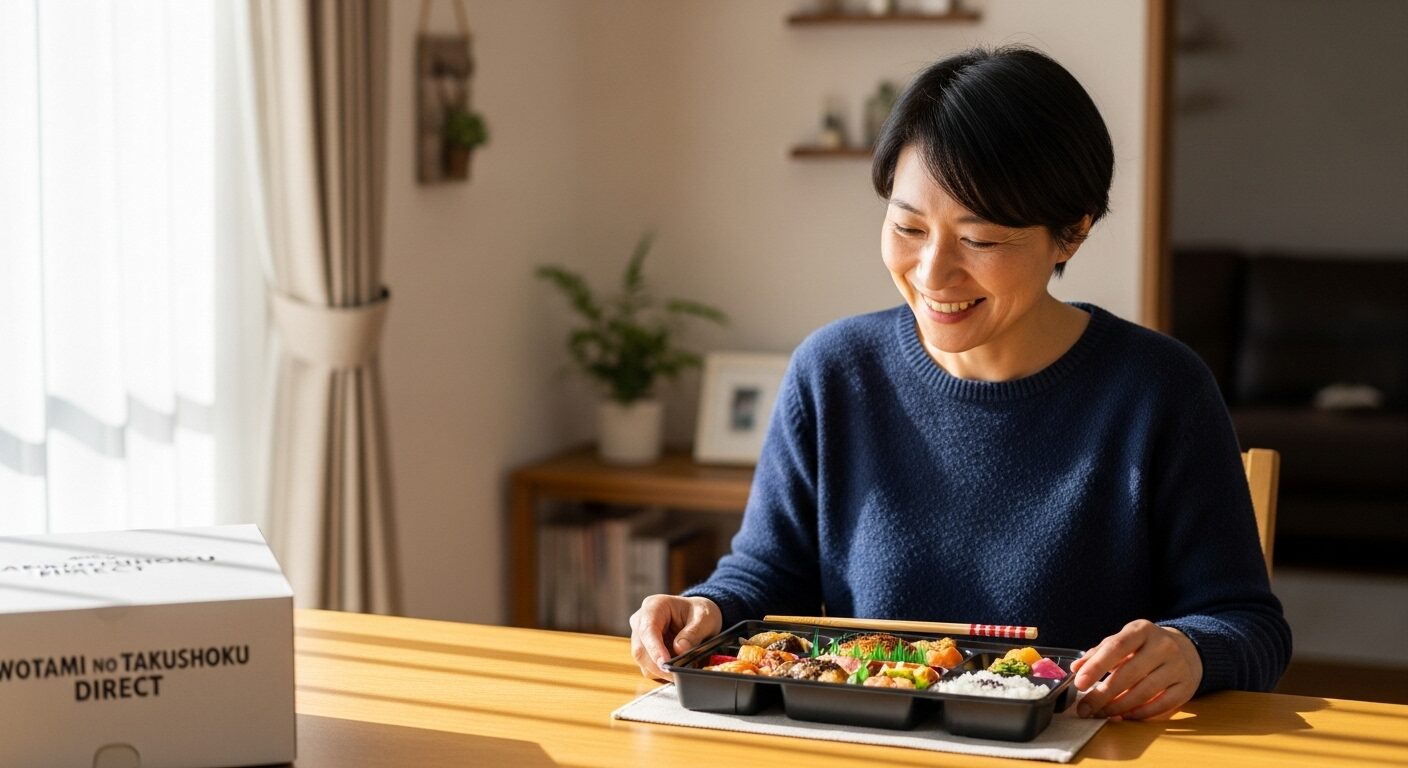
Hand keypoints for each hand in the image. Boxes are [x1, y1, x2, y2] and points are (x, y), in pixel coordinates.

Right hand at [629, 595, 722, 679]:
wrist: (698, 617)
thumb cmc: (700, 612)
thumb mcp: (704, 618)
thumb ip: (693, 633)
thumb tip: (680, 649)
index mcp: (653, 606)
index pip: (648, 629)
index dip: (654, 648)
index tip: (665, 663)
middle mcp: (641, 622)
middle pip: (641, 649)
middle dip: (659, 665)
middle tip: (679, 674)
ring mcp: (641, 638)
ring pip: (643, 662)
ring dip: (662, 671)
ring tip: (683, 669)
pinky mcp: (645, 653)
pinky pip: (649, 668)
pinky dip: (663, 673)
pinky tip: (677, 668)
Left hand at [1070, 619, 1202, 720]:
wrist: (1187, 650)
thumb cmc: (1145, 647)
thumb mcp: (1124, 641)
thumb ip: (1099, 653)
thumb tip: (1076, 668)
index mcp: (1141, 630)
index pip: (1116, 647)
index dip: (1096, 666)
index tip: (1079, 683)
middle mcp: (1162, 645)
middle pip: (1128, 673)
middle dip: (1103, 694)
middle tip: (1085, 707)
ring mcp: (1177, 666)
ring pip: (1144, 692)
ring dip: (1119, 706)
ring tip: (1102, 713)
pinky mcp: (1186, 687)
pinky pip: (1161, 705)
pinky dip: (1140, 713)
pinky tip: (1125, 715)